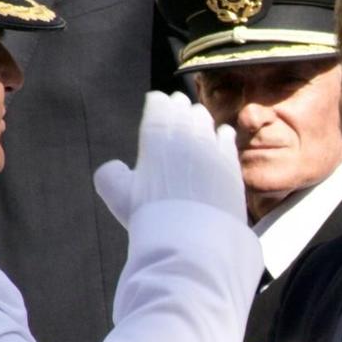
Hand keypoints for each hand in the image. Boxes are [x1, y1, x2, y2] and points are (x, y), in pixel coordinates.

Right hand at [92, 91, 243, 225]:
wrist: (192, 238)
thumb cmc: (150, 216)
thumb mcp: (116, 195)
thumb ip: (110, 175)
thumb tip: (116, 167)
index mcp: (156, 132)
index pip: (158, 103)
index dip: (157, 103)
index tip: (157, 103)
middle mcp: (187, 133)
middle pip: (184, 109)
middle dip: (179, 107)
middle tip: (177, 107)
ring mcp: (212, 147)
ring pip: (205, 120)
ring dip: (199, 118)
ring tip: (196, 120)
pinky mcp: (231, 163)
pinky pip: (226, 138)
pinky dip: (221, 134)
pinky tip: (220, 134)